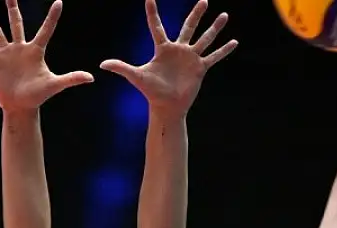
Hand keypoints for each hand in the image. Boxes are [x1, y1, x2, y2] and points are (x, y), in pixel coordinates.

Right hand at [0, 0, 93, 113]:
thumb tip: (91, 77)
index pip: (46, 30)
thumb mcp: (54, 85)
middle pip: (16, 22)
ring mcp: (6, 54)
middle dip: (12, 7)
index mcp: (35, 51)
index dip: (52, 17)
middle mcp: (20, 48)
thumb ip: (71, 79)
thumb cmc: (38, 96)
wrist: (20, 106)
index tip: (59, 2)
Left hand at [100, 0, 235, 117]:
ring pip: (205, 38)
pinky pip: (214, 56)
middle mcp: (178, 50)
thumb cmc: (150, 92)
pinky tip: (234, 41)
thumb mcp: (136, 76)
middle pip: (189, 27)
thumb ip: (121, 67)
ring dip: (215, 28)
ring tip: (224, 16)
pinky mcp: (200, 68)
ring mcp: (190, 58)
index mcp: (162, 49)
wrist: (166, 107)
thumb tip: (102, 64)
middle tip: (204, 0)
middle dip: (196, 14)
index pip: (157, 26)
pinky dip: (224, 50)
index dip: (152, 12)